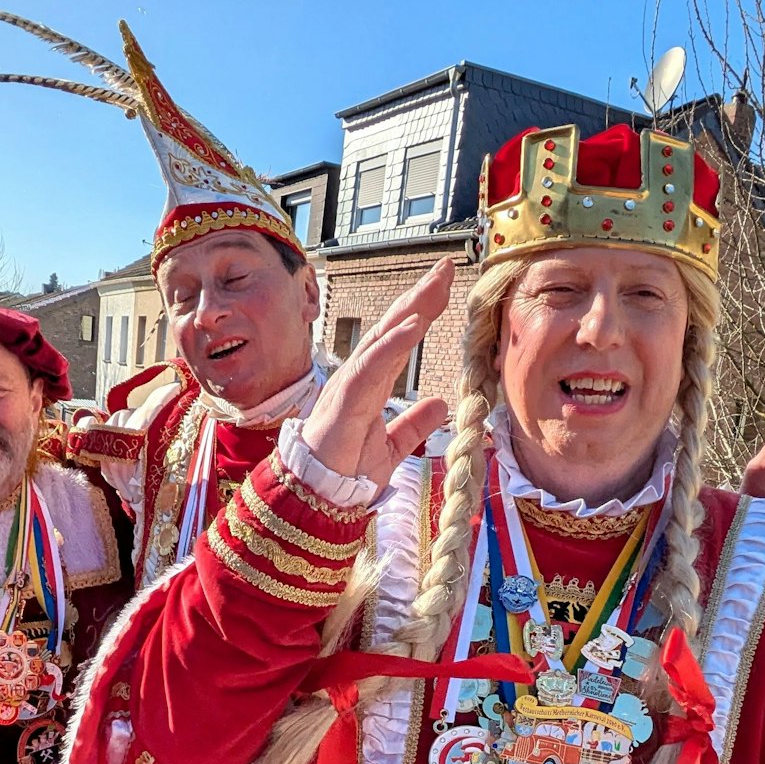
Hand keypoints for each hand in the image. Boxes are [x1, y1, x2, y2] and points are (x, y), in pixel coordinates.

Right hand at [303, 259, 453, 481]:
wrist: (318, 497)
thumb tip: (441, 404)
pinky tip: (415, 324)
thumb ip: (413, 424)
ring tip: (435, 284)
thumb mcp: (392, 446)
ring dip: (410, 309)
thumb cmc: (346, 472)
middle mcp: (361, 376)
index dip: (423, 311)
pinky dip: (394, 343)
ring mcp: (351, 384)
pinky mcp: (346, 399)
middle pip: (393, 327)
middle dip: (420, 296)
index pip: (400, 339)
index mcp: (373, 384)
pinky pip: (372, 365)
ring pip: (383, 337)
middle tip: (446, 267)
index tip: (445, 286)